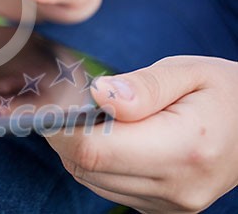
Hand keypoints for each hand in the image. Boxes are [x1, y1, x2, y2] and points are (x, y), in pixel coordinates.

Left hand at [46, 56, 237, 212]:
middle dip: (66, 135)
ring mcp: (171, 203)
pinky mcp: (163, 209)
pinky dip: (98, 164)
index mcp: (184, 147)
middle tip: (72, 105)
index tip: (50, 105)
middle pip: (86, 167)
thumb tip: (96, 95)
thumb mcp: (187, 72)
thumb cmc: (223, 91)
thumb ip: (141, 86)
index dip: (60, 129)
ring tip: (98, 120)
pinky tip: (113, 140)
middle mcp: (177, 185)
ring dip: (80, 149)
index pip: (95, 150)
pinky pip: (108, 188)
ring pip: (91, 180)